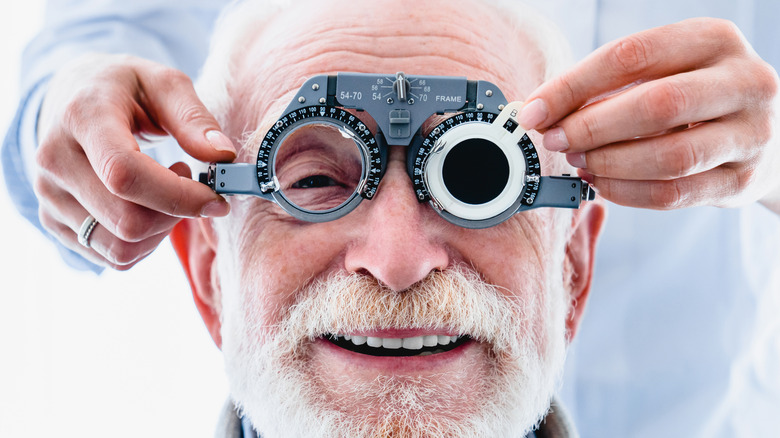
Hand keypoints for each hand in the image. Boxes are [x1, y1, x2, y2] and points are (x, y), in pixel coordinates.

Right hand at [34, 53, 235, 269]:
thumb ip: (195, 118)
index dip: (177, 196)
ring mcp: (48, 195)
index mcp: (82, 117)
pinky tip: (146, 206)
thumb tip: (223, 155)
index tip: (215, 197)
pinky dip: (144, 242)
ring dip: (161, 232)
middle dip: (176, 214)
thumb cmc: (125, 88)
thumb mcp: (164, 83)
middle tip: (190, 183)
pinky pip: (112, 257)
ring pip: (120, 249)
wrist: (70, 97)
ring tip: (166, 191)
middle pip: (127, 222)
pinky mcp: (52, 220)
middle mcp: (55, 160)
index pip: (125, 175)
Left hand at [518, 18, 779, 214]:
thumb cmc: (692, 99)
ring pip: (668, 157)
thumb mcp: (661, 73)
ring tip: (578, 161)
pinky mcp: (743, 181)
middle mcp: (744, 81)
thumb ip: (607, 87)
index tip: (534, 111)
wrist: (762, 135)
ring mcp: (751, 134)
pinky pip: (674, 193)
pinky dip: (626, 192)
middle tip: (555, 141)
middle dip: (590, 128)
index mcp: (714, 39)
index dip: (572, 86)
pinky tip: (601, 183)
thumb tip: (540, 112)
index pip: (630, 56)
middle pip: (655, 106)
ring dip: (609, 163)